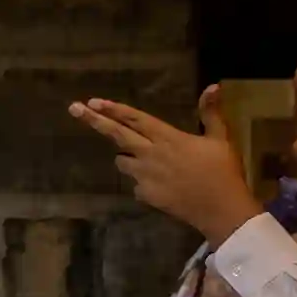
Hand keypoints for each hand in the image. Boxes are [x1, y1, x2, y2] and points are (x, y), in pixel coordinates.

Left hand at [70, 85, 261, 243]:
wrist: (221, 210)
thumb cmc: (223, 172)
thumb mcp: (220, 139)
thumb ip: (210, 113)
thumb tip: (213, 86)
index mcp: (168, 137)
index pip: (135, 118)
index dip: (114, 109)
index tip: (93, 101)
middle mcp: (151, 153)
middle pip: (117, 135)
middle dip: (94, 120)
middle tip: (74, 109)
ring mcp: (145, 176)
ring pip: (122, 161)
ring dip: (128, 157)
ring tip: (149, 160)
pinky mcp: (144, 195)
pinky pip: (136, 184)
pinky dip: (143, 182)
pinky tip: (164, 186)